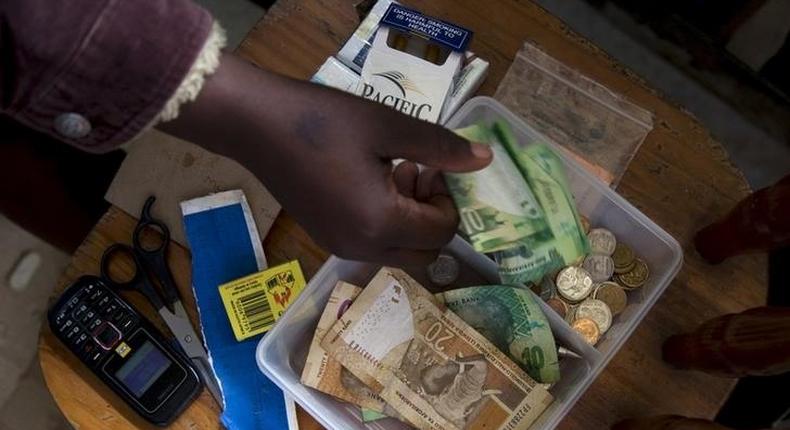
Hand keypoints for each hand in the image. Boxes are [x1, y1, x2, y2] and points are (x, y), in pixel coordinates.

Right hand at [162, 54, 491, 264]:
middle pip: (426, 253)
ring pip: (400, 252)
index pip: (442, 231)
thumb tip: (486, 159)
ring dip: (410, 220)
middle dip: (433, 216)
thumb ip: (440, 148)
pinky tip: (367, 183)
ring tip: (392, 172)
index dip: (448, 197)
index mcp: (381, 223)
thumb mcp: (388, 127)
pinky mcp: (326, 239)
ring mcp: (341, 248)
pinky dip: (385, 223)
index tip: (429, 162)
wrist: (256, 125)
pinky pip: (373, 245)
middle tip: (417, 172)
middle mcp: (363, 247)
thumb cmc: (324, 121)